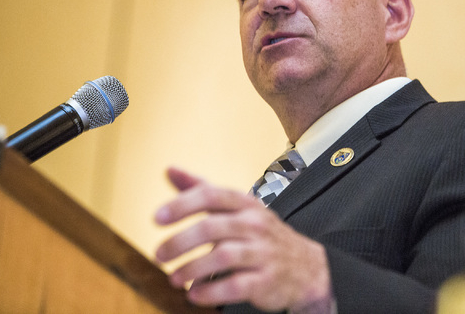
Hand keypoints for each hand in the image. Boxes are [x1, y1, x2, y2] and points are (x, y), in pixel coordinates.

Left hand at [154, 167, 333, 312]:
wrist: (308, 267)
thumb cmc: (262, 236)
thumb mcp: (237, 208)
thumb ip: (202, 190)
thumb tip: (169, 170)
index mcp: (246, 204)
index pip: (211, 195)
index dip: (182, 205)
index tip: (157, 218)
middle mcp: (256, 224)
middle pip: (212, 227)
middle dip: (180, 242)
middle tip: (160, 254)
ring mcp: (263, 252)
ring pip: (222, 256)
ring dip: (192, 269)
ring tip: (174, 278)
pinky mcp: (267, 280)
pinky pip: (235, 286)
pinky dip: (210, 291)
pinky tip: (195, 294)